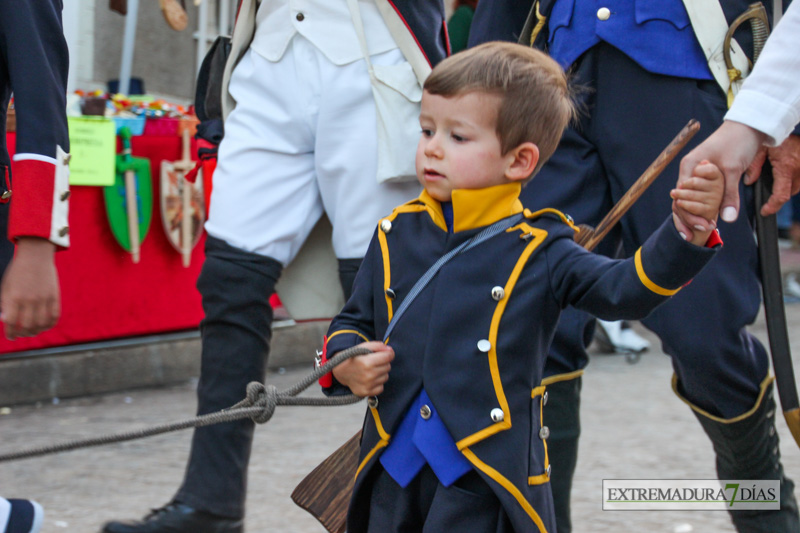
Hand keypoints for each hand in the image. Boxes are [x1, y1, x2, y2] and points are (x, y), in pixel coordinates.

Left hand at [0, 237, 59, 339]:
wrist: (36, 256)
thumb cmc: (18, 271)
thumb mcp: (6, 286)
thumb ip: (5, 304)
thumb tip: (6, 320)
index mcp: (14, 297)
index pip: (11, 322)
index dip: (10, 333)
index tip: (11, 337)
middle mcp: (29, 299)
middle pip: (27, 326)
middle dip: (23, 334)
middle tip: (21, 334)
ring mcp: (43, 298)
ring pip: (42, 324)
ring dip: (37, 331)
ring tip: (33, 331)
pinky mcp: (54, 296)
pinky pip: (54, 316)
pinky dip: (50, 324)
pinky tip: (45, 325)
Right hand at [332, 341, 393, 396]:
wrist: (340, 370)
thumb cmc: (353, 357)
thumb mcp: (363, 347)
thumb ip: (378, 346)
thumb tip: (390, 350)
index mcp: (367, 362)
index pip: (389, 357)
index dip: (388, 353)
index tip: (384, 353)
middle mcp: (368, 375)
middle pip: (388, 366)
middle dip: (383, 363)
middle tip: (373, 362)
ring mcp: (368, 385)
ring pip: (386, 377)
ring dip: (381, 373)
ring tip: (371, 370)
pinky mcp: (366, 392)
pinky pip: (381, 388)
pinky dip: (377, 383)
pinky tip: (370, 379)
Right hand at [676, 121, 766, 239]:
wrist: (748, 127)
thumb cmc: (737, 143)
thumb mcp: (733, 170)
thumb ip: (728, 195)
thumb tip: (727, 219)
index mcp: (689, 166)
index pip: (681, 196)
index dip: (688, 214)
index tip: (701, 226)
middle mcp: (688, 171)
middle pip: (680, 200)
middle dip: (687, 219)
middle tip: (698, 234)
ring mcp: (695, 174)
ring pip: (687, 200)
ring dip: (692, 216)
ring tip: (698, 232)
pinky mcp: (704, 178)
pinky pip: (697, 196)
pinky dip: (699, 209)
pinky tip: (703, 221)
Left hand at [753, 135, 799, 215]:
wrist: (793, 121)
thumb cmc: (776, 134)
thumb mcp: (760, 149)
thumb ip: (753, 166)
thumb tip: (748, 182)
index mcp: (787, 167)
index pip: (780, 196)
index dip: (772, 207)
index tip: (764, 211)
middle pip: (789, 193)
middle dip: (778, 197)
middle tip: (767, 197)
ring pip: (797, 187)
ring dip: (787, 188)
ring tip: (775, 184)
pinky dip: (794, 181)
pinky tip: (785, 175)